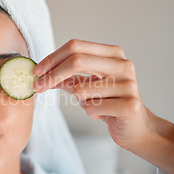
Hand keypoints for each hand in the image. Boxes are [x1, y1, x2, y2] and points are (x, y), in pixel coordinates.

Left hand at [33, 39, 157, 150]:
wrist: (137, 128)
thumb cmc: (109, 103)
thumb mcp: (87, 86)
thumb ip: (67, 77)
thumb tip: (41, 73)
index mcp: (113, 54)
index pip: (75, 46)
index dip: (52, 58)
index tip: (37, 72)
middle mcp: (123, 65)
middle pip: (76, 61)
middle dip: (52, 75)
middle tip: (38, 87)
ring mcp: (128, 85)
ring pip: (81, 89)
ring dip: (79, 100)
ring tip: (93, 104)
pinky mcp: (129, 105)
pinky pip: (91, 107)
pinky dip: (90, 112)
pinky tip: (102, 114)